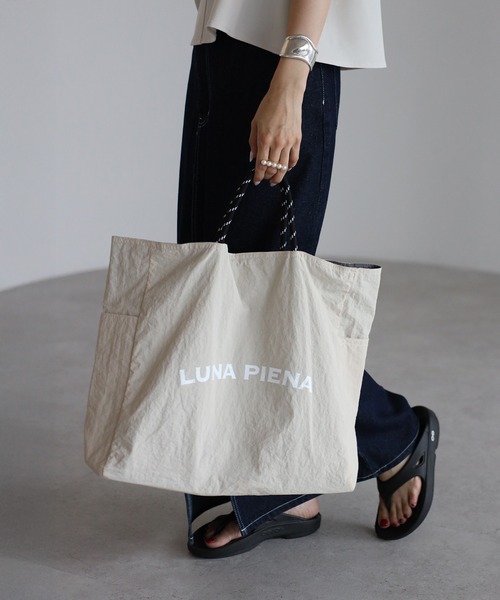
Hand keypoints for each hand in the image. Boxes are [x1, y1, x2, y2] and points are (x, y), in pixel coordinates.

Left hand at [249, 58, 308, 185]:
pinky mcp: (297, 140)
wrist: (286, 95)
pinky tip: (285, 168)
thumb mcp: (255, 123)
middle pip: (272, 168)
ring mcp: (289, 142)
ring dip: (278, 176)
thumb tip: (252, 158)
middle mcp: (277, 143)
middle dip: (267, 176)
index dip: (258, 176)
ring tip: (274, 180)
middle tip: (264, 178)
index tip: (256, 180)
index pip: (261, 164)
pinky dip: (290, 167)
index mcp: (265, 139)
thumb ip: (252, 142)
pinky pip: (294, 159)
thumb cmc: (269, 106)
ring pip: (284, 167)